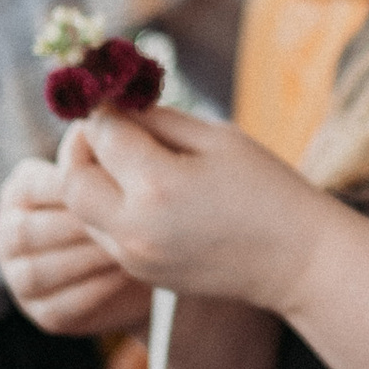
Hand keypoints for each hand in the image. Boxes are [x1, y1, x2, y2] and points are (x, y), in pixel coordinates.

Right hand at [0, 156, 151, 336]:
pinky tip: (127, 274)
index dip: (72, 189)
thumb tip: (99, 130)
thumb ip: (98, 160)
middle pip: (29, 233)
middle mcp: (8, 235)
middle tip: (123, 221)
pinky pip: (64, 304)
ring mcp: (20, 278)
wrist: (150, 263)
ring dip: (86, 259)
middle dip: (78, 227)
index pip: (33, 187)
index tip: (116, 185)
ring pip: (41, 271)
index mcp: (20, 192)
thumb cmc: (128, 206)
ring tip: (128, 247)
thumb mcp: (112, 178)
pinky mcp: (44, 314)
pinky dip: (97, 290)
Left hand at [53, 108, 324, 310]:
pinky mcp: (139, 274)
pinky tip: (142, 194)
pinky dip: (108, 208)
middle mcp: (135, 227)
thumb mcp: (216, 137)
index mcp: (158, 184)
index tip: (110, 95)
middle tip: (105, 130)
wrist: (297, 261)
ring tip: (126, 161)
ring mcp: (134, 257)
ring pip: (80, 210)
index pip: (101, 133)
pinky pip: (102, 233)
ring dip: (91, 180)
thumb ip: (157, 119)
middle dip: (80, 147)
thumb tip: (113, 105)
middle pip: (71, 180)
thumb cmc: (266, 188)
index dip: (102, 108)